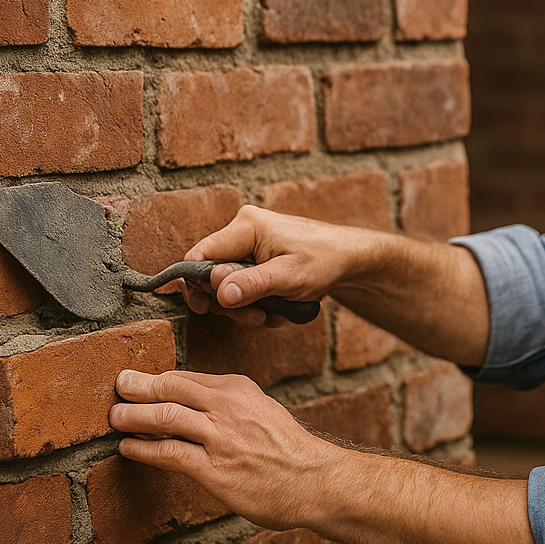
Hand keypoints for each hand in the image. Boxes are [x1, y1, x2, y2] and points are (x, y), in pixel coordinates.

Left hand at [109, 368, 342, 529]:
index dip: (156, 379)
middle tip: (118, 386)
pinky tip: (128, 448)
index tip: (138, 381)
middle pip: (170, 388)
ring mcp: (220, 438)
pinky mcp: (214, 470)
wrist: (315, 481)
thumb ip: (229, 404)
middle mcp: (227, 407)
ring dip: (132, 417)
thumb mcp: (262, 410)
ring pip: (164, 417)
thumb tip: (191, 403)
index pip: (186, 377)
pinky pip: (169, 454)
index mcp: (239, 388)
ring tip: (115, 417)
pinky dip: (142, 449)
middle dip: (137, 387)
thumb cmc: (288, 450)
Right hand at [182, 205, 372, 326]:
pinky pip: (243, 287)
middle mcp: (242, 232)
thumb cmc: (324, 260)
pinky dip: (258, 303)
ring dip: (247, 307)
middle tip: (257, 317)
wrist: (348, 259)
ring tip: (273, 314)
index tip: (206, 308)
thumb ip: (253, 284)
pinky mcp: (255, 261)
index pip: (199, 255)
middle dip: (231, 302)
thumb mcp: (290, 277)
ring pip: (227, 286)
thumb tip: (219, 293)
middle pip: (210, 275)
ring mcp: (248, 247)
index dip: (196, 285)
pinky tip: (279, 307)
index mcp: (246, 226)